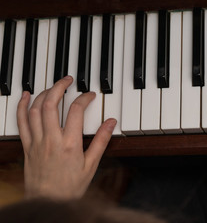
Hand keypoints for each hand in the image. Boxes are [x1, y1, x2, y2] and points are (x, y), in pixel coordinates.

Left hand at [17, 76, 116, 199]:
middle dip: (60, 86)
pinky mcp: (27, 146)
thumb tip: (110, 123)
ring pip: (35, 110)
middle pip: (51, 104)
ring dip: (43, 93)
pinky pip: (21, 122)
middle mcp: (51, 139)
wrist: (48, 202)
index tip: (90, 95)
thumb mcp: (91, 164)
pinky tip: (26, 96)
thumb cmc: (70, 186)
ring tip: (53, 86)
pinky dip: (22, 106)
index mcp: (69, 144)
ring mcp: (37, 142)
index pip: (76, 111)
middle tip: (68, 79)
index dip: (84, 98)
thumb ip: (101, 141)